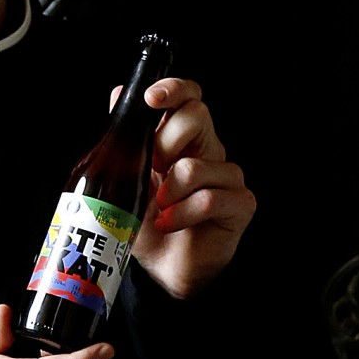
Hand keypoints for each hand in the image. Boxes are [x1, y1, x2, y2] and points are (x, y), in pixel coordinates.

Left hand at [124, 77, 255, 299]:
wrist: (163, 269)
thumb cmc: (150, 222)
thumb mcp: (129, 177)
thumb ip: (128, 136)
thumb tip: (118, 92)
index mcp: (186, 138)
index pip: (190, 97)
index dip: (175, 89)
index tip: (152, 99)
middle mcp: (210, 151)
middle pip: (197, 116)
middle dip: (164, 143)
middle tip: (151, 169)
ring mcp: (228, 177)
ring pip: (195, 166)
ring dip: (168, 191)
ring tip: (159, 208)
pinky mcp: (240, 205)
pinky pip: (209, 199)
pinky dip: (181, 214)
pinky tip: (170, 224)